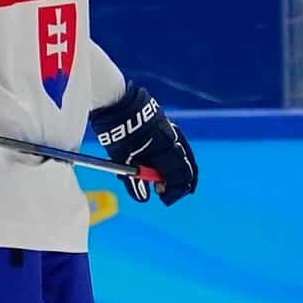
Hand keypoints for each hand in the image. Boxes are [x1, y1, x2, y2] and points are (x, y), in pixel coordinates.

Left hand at [90, 84, 198, 205]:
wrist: (115, 103)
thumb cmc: (118, 133)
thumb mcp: (122, 161)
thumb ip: (134, 181)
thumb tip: (144, 199)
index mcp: (165, 151)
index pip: (180, 178)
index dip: (174, 192)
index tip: (163, 200)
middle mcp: (173, 141)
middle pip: (186, 168)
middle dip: (179, 184)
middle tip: (165, 193)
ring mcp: (171, 132)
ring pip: (184, 157)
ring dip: (177, 172)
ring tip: (162, 181)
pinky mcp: (166, 125)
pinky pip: (177, 146)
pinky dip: (173, 160)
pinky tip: (161, 164)